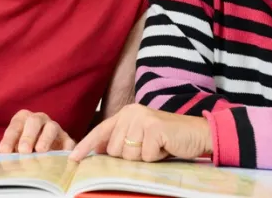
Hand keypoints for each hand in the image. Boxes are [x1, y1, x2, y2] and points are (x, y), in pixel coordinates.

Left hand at [0, 110, 74, 153]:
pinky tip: (60, 156)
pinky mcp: (66, 139)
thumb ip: (5, 152)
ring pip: (51, 127)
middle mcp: (38, 119)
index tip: (5, 151)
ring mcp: (54, 127)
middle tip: (23, 150)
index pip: (15, 126)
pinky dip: (65, 148)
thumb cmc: (23, 148)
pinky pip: (68, 141)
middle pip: (34, 121)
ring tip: (40, 151)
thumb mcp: (12, 148)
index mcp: (22, 119)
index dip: (9, 138)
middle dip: (28, 136)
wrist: (45, 152)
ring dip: (45, 139)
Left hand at [69, 104, 211, 162]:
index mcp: (127, 113)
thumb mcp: (142, 137)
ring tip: (157, 147)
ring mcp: (143, 119)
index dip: (86, 146)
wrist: (198, 134)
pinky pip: (145, 157)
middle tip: (149, 148)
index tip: (73, 159)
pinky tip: (165, 148)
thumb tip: (100, 152)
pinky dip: (156, 158)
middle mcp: (132, 112)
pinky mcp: (154, 128)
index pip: (101, 131)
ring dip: (144, 158)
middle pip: (115, 150)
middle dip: (131, 156)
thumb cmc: (169, 139)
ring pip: (128, 155)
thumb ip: (123, 140)